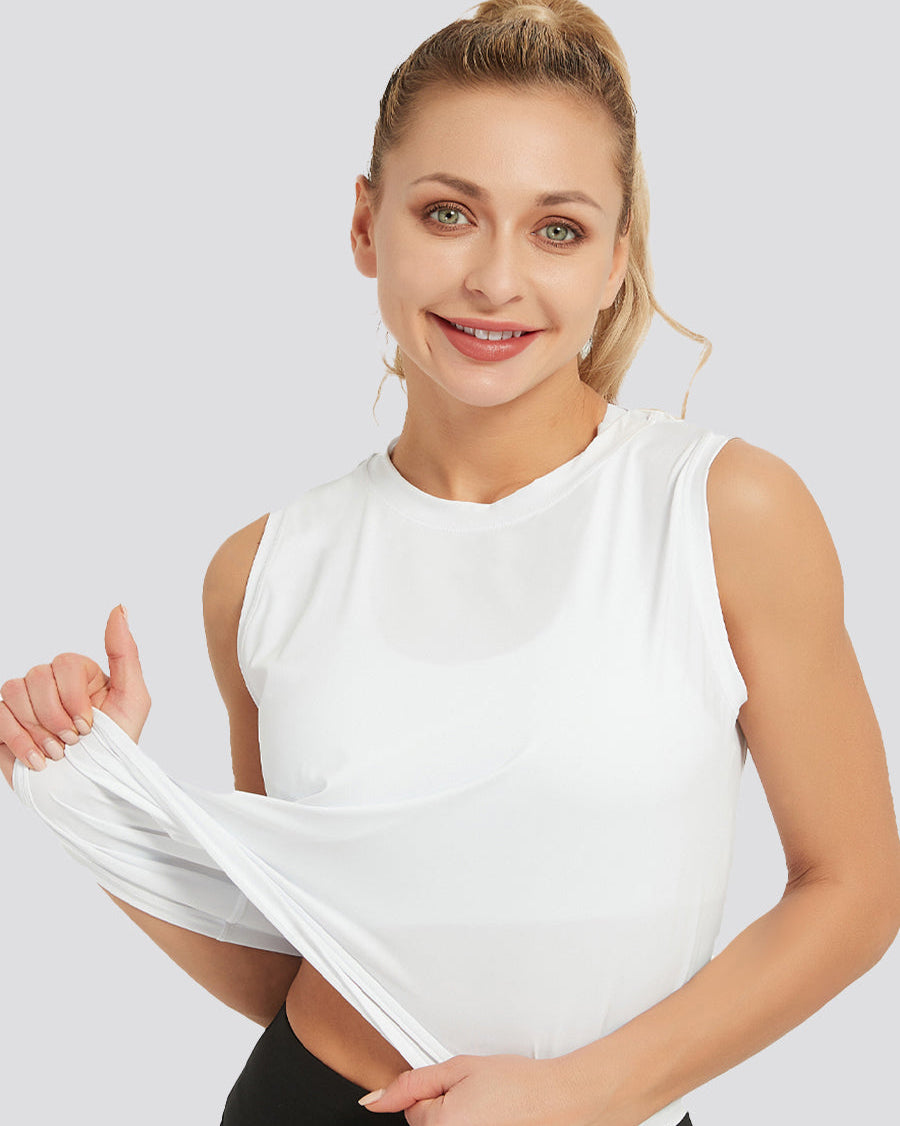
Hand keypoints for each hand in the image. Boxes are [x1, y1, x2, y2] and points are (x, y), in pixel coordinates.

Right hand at [0, 605, 150, 785]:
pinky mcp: (4, 727)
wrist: (96, 792)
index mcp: (79, 675)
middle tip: (73, 742)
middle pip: (38, 676)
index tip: (89, 726)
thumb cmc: (117, 748)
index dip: (74, 696)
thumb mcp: (133, 698)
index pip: (65, 663)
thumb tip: (119, 608)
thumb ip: (125, 652)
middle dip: (57, 716)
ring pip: (14, 691)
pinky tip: (37, 760)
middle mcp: (50, 685)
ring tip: (58, 754)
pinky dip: (18, 740)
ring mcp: (25, 705)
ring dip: (38, 729)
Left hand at [358, 1052, 596, 1125]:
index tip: (461, 1087)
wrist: (560, 1101)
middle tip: (478, 1098)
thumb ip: (412, 1083)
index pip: (412, 1108)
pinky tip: (495, 1121)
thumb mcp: (460, 1068)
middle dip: (446, 1110)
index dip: (435, 1091)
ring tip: (490, 1111)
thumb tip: (373, 1101)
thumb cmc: (518, 1084)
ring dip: (461, 1122)